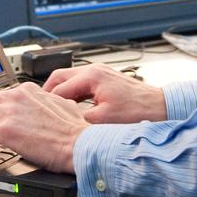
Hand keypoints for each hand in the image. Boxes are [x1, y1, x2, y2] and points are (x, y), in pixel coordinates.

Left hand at [0, 83, 86, 173]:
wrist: (79, 143)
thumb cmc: (75, 130)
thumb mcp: (62, 104)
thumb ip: (49, 102)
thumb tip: (50, 105)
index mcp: (28, 90)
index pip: (1, 94)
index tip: (0, 122)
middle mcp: (16, 97)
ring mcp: (9, 112)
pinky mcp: (5, 131)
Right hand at [43, 63, 166, 123]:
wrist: (160, 107)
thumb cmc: (138, 111)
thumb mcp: (103, 121)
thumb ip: (79, 120)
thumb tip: (62, 126)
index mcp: (91, 76)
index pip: (58, 89)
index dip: (46, 104)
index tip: (37, 114)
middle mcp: (94, 70)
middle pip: (60, 76)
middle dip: (47, 92)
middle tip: (39, 108)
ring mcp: (100, 72)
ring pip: (70, 78)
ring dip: (60, 92)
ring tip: (52, 109)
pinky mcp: (106, 79)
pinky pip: (81, 82)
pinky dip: (72, 92)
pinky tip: (72, 106)